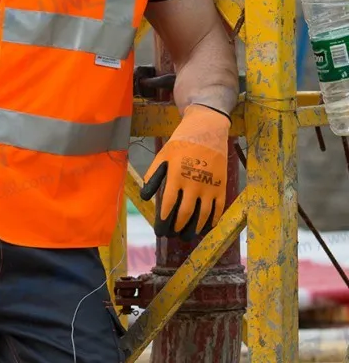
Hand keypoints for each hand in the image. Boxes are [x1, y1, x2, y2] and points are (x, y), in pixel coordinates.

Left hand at [139, 104, 229, 241]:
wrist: (207, 131)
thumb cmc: (182, 143)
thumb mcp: (163, 155)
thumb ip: (153, 174)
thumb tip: (145, 196)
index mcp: (176, 175)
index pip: (168, 203)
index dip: (164, 218)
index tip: (160, 228)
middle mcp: (193, 184)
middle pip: (185, 213)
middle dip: (177, 227)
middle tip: (171, 235)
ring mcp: (209, 186)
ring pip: (202, 215)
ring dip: (194, 228)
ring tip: (187, 236)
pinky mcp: (221, 186)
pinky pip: (218, 209)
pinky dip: (212, 221)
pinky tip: (206, 228)